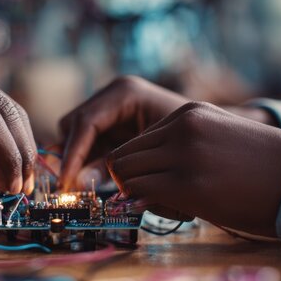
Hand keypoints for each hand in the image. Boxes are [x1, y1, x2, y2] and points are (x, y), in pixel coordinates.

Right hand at [59, 76, 188, 189]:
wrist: (214, 135)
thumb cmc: (192, 141)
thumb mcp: (154, 154)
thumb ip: (116, 167)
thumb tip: (80, 183)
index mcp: (125, 93)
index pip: (85, 123)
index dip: (71, 154)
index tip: (66, 182)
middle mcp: (114, 96)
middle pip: (72, 126)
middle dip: (70, 156)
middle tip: (73, 187)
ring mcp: (111, 109)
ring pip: (75, 135)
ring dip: (78, 161)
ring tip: (87, 186)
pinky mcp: (113, 124)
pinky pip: (89, 143)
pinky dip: (89, 162)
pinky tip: (98, 180)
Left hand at [107, 102, 280, 236]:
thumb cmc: (268, 167)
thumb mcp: (223, 135)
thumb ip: (187, 144)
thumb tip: (153, 172)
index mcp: (190, 112)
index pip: (138, 140)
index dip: (138, 166)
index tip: (149, 185)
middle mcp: (182, 127)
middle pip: (124, 156)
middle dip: (128, 180)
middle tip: (147, 199)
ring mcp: (183, 154)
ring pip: (126, 174)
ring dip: (135, 194)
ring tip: (163, 206)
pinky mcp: (187, 185)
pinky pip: (140, 194)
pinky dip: (142, 206)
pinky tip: (168, 212)